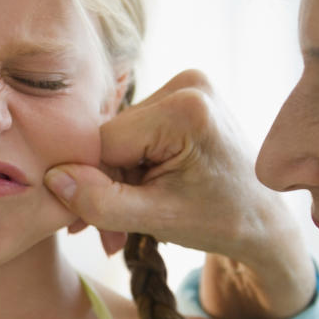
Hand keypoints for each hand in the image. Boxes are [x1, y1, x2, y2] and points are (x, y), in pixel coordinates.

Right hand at [44, 71, 315, 318]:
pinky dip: (130, 165)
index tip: (93, 226)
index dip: (92, 183)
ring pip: (117, 137)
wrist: (264, 219)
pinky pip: (134, 131)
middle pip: (110, 138)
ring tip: (128, 218)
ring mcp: (187, 85)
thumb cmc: (221, 222)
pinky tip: (140, 192)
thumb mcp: (157, 219)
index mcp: (184, 109)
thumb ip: (101, 202)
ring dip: (115, 179)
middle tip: (109, 234)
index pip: (103, 143)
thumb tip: (54, 179)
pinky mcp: (183, 94)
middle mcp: (187, 84)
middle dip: (105, 185)